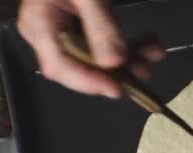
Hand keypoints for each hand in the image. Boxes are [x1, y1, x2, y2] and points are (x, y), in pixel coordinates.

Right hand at [17, 0, 164, 97]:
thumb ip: (100, 26)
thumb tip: (113, 63)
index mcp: (40, 24)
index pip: (59, 66)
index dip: (88, 82)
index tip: (116, 89)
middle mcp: (50, 32)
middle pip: (82, 67)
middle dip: (116, 72)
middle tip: (142, 73)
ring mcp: (68, 30)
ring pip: (100, 58)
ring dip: (129, 59)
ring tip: (152, 55)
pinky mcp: (86, 26)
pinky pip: (107, 44)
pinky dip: (131, 46)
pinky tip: (151, 43)